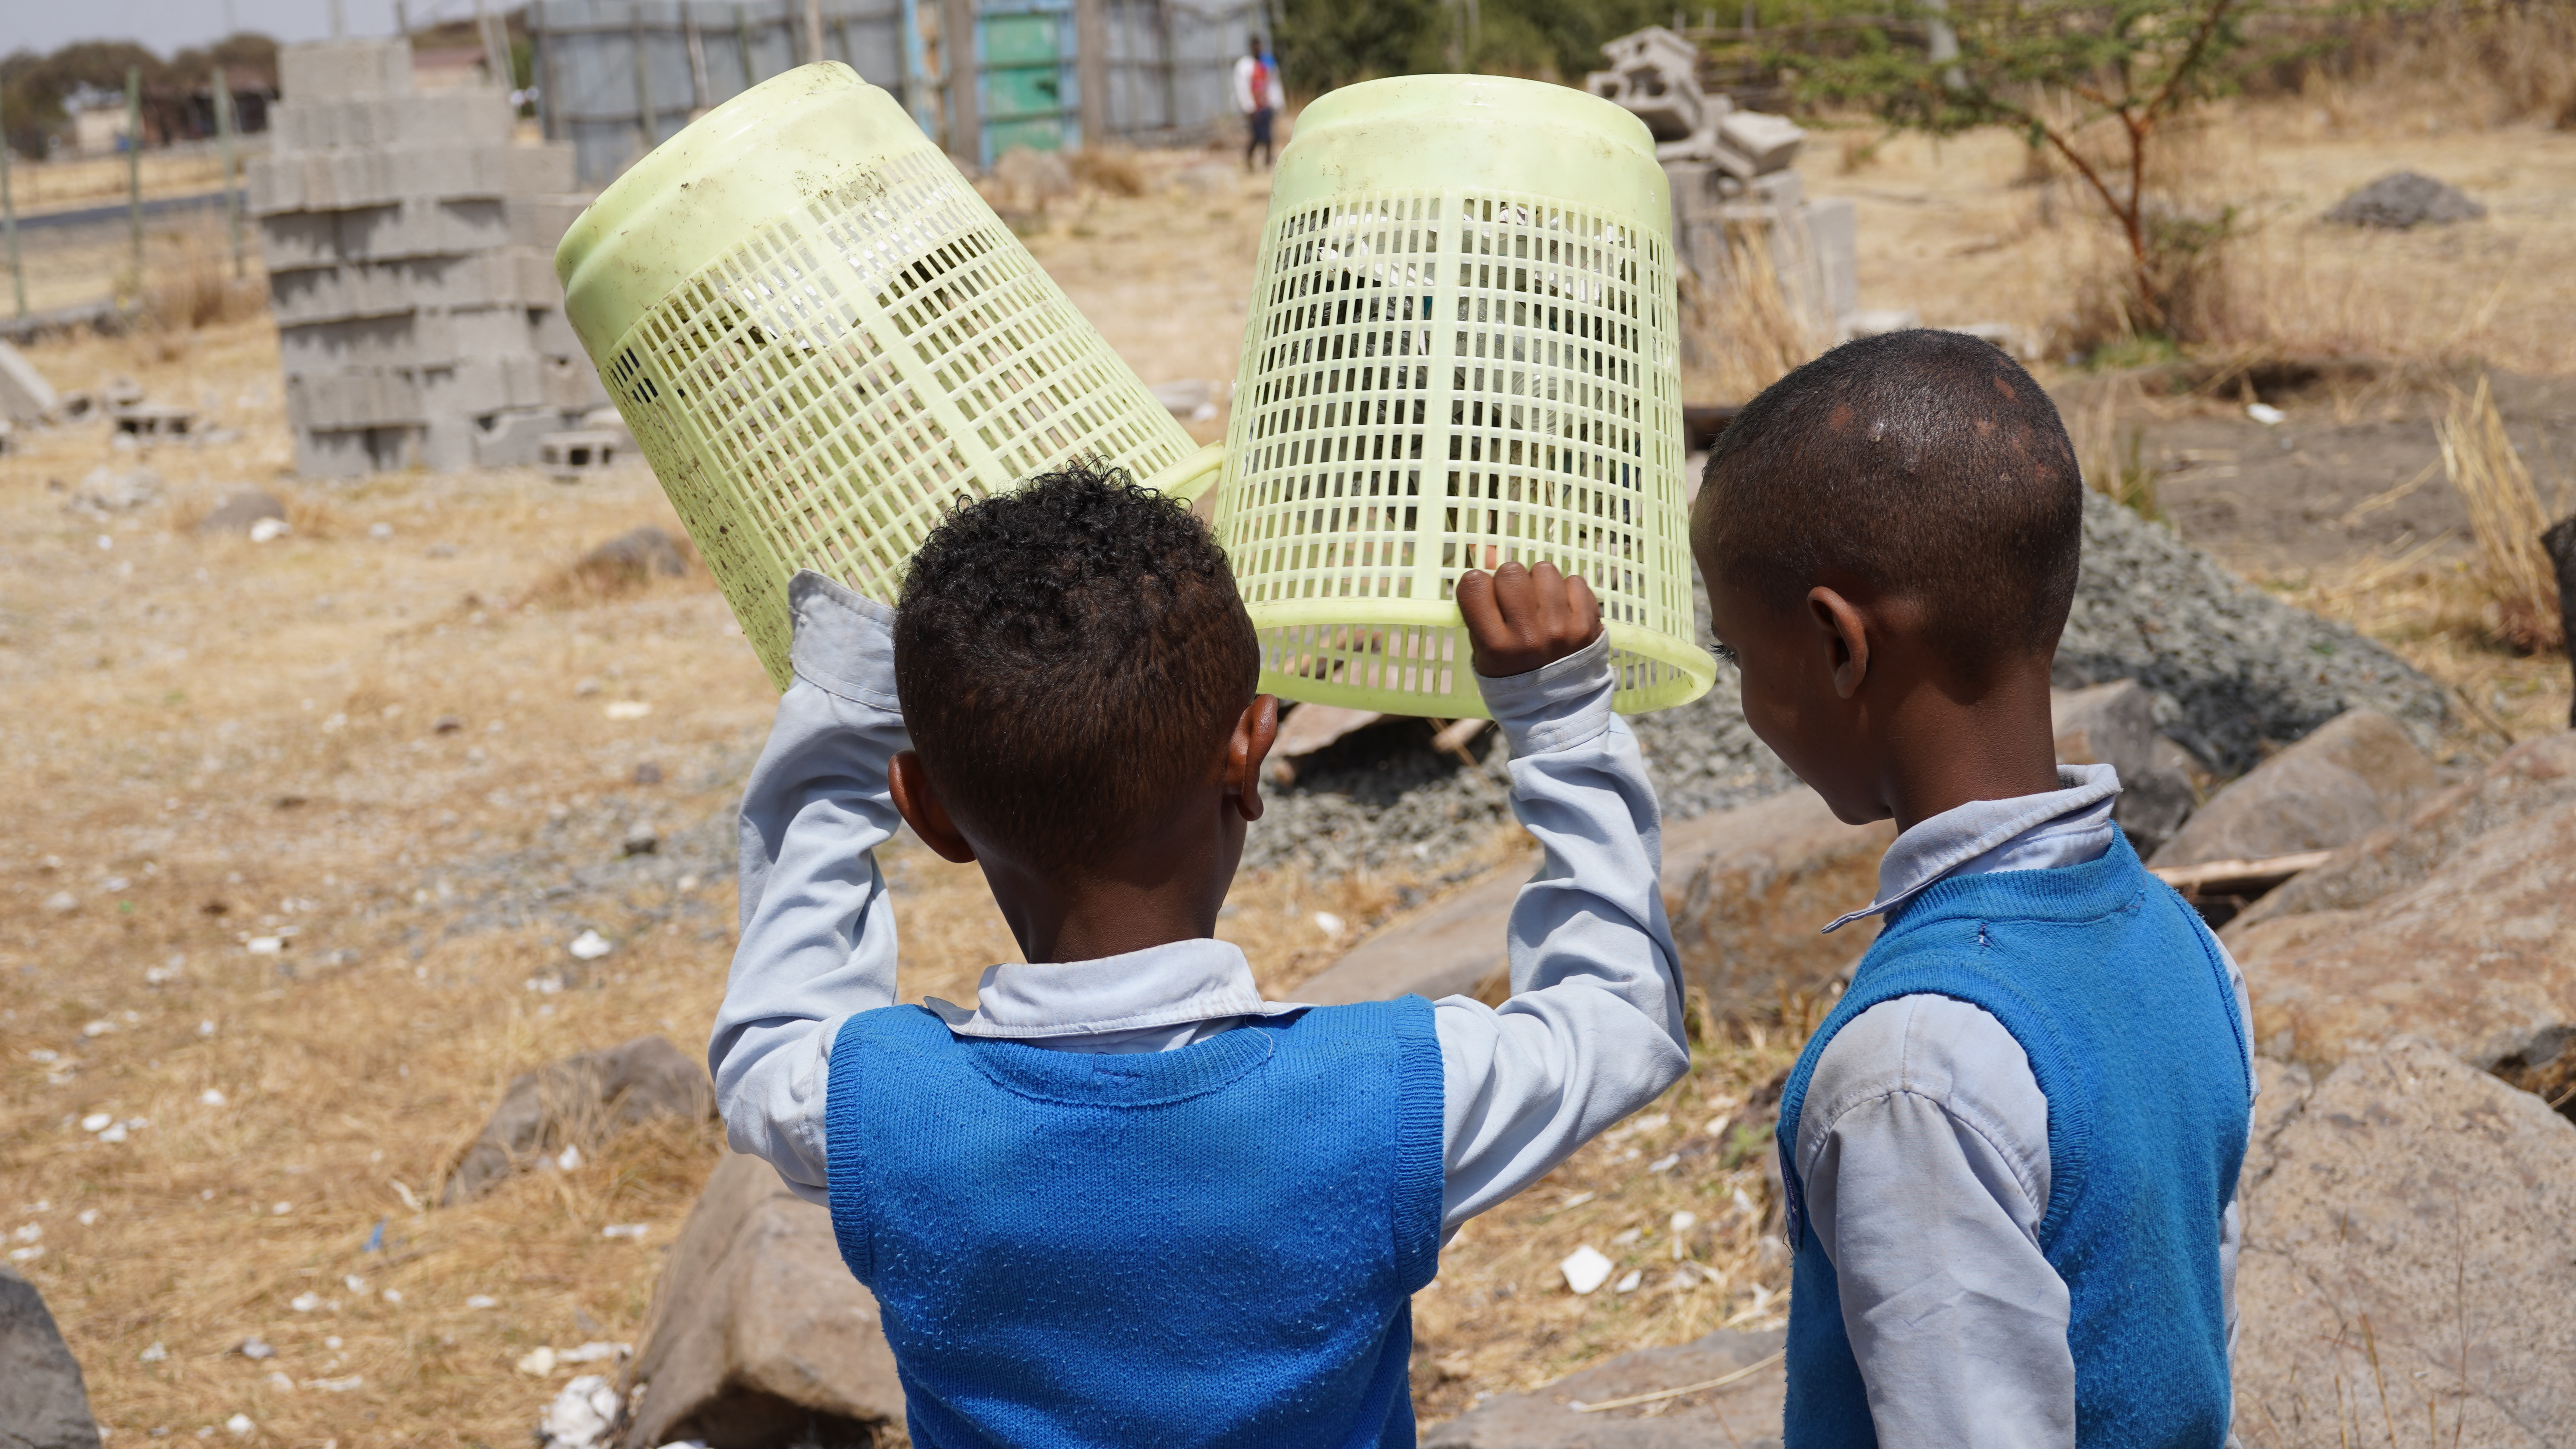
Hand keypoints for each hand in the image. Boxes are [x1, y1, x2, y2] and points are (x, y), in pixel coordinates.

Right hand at [1457, 561, 1601, 677]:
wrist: (1557, 707)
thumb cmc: (1512, 672)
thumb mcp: (1485, 645)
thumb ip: (1482, 601)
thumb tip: (1486, 548)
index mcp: (1494, 645)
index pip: (1475, 584)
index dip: (1478, 583)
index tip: (1485, 594)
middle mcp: (1528, 636)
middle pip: (1511, 571)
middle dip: (1510, 580)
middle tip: (1516, 600)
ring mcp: (1560, 629)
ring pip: (1544, 570)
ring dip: (1540, 582)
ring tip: (1541, 604)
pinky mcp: (1588, 624)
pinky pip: (1574, 581)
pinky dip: (1567, 591)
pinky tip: (1562, 610)